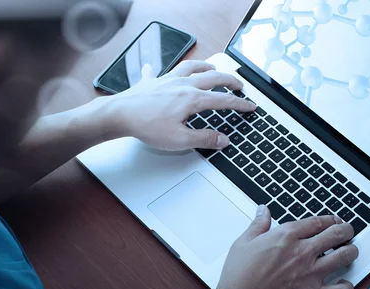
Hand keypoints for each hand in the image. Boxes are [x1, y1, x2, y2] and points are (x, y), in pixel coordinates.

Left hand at [106, 60, 255, 150]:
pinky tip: (156, 69)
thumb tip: (223, 140)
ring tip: (212, 67)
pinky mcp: (152, 82)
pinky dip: (160, 69)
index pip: (223, 100)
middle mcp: (182, 85)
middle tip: (239, 85)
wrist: (119, 115)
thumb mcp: (180, 140)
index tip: (250, 106)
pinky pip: (160, 71)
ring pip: (191, 67)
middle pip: (213, 77)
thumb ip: (204, 139)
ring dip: (205, 66)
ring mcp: (167, 80)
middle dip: (229, 80)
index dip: (240, 104)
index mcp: (192, 99)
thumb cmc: (147, 126)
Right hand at [215, 205, 358, 288]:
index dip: (330, 220)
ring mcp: (312, 273)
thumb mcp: (243, 242)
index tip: (334, 221)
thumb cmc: (239, 276)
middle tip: (348, 233)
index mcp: (287, 236)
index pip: (318, 222)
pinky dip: (346, 287)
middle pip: (338, 234)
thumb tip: (263, 210)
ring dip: (351, 252)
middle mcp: (303, 251)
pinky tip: (343, 284)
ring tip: (350, 252)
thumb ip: (258, 224)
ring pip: (345, 256)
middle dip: (347, 231)